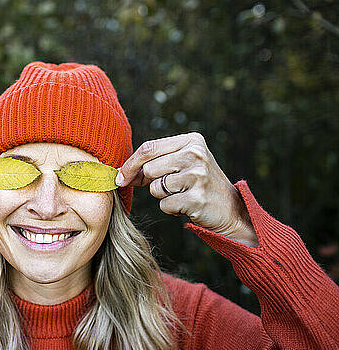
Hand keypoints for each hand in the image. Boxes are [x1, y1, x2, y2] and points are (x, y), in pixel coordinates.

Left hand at [116, 132, 257, 246]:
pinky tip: (188, 205)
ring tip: (183, 194)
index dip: (129, 165)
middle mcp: (196, 154)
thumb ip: (153, 163)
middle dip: (151, 183)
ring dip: (163, 196)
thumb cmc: (197, 185)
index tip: (119, 177)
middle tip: (170, 187)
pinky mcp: (197, 197)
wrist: (230, 209)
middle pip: (149, 169)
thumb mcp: (180, 165)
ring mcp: (198, 175)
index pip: (148, 148)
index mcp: (191, 141)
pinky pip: (165, 205)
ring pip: (155, 188)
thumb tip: (120, 172)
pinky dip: (171, 209)